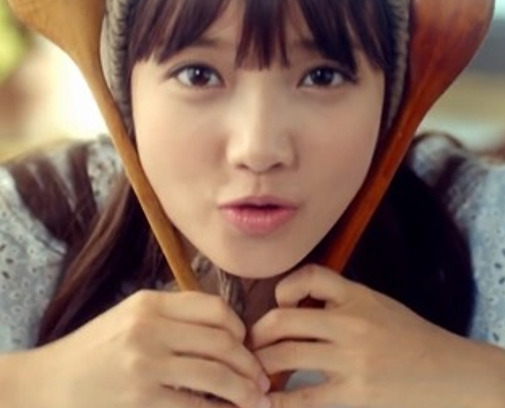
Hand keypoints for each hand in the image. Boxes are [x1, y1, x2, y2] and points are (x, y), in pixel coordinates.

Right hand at [25, 290, 269, 407]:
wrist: (45, 385)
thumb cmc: (94, 350)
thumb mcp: (130, 316)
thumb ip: (172, 315)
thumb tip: (225, 328)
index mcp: (151, 303)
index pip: (214, 309)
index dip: (239, 328)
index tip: (247, 346)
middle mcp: (150, 329)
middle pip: (221, 342)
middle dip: (249, 364)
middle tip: (262, 380)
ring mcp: (145, 366)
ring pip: (215, 375)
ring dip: (243, 391)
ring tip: (256, 400)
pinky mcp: (140, 401)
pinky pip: (194, 407)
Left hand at [250, 264, 472, 407]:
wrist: (453, 373)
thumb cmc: (413, 338)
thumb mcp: (380, 305)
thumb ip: (343, 301)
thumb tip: (299, 308)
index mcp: (358, 295)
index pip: (309, 276)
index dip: (285, 288)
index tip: (279, 304)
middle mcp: (351, 321)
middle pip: (283, 320)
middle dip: (258, 334)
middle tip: (250, 346)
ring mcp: (352, 358)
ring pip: (285, 356)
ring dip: (261, 365)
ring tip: (253, 373)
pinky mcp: (355, 393)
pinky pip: (303, 397)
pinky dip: (277, 401)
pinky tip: (264, 403)